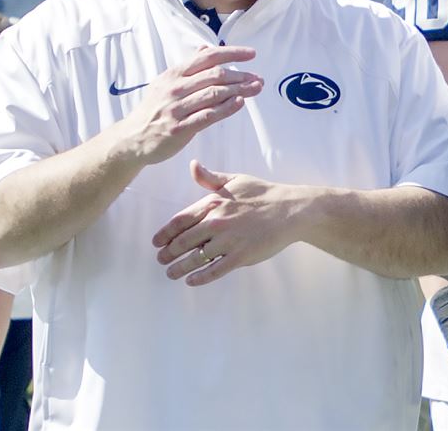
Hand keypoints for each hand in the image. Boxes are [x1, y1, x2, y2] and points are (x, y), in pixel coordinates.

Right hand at [113, 47, 262, 167]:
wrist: (132, 138)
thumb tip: (205, 49)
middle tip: (258, 78)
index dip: (232, 53)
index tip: (251, 54)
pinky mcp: (180, 128)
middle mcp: (176, 88)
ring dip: (239, 90)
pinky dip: (226, 108)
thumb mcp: (166, 82)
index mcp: (174, 74)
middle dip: (241, 75)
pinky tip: (240, 103)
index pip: (208, 57)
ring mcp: (177, 108)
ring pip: (214, 94)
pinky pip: (208, 115)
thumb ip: (188, 67)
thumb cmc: (154, 109)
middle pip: (215, 75)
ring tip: (256, 88)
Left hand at [152, 161, 303, 285]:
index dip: (165, 233)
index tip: (156, 242)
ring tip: (171, 273)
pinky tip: (191, 281)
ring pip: (196, 258)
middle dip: (168, 253)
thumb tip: (193, 166)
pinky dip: (200, 277)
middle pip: (184, 241)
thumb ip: (211, 178)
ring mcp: (229, 241)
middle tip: (161, 259)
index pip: (181, 220)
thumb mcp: (236, 179)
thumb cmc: (263, 193)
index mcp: (214, 203)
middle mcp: (217, 222)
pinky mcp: (241, 256)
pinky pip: (215, 270)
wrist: (290, 210)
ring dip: (179, 268)